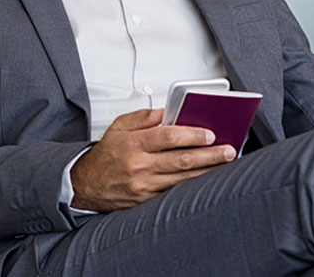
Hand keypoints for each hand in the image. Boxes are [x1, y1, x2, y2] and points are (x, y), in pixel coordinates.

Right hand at [67, 108, 237, 211]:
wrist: (85, 185)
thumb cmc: (104, 156)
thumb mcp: (118, 127)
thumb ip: (143, 117)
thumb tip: (168, 113)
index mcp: (132, 144)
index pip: (168, 136)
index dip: (192, 134)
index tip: (210, 133)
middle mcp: (139, 165)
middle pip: (182, 159)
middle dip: (210, 154)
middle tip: (228, 150)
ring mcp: (144, 185)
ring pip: (183, 178)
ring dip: (207, 170)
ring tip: (224, 163)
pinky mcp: (146, 200)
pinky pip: (175, 191)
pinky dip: (192, 185)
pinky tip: (206, 179)